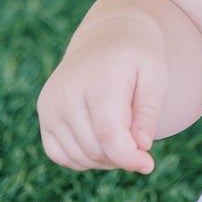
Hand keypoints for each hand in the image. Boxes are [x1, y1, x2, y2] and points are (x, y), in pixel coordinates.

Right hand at [36, 11, 165, 172]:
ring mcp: (51, 104)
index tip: (148, 165)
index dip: (129, 156)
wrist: (108, 36)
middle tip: (139, 139)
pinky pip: (60, 155)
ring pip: (79, 156)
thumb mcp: (155, 76)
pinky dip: (83, 158)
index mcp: (99, 78)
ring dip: (105, 159)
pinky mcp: (45, 114)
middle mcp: (67, 91)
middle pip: (96, 148)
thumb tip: (141, 147)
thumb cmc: (138, 57)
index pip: (109, 132)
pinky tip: (101, 141)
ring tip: (123, 136)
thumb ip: (149, 112)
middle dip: (122, 155)